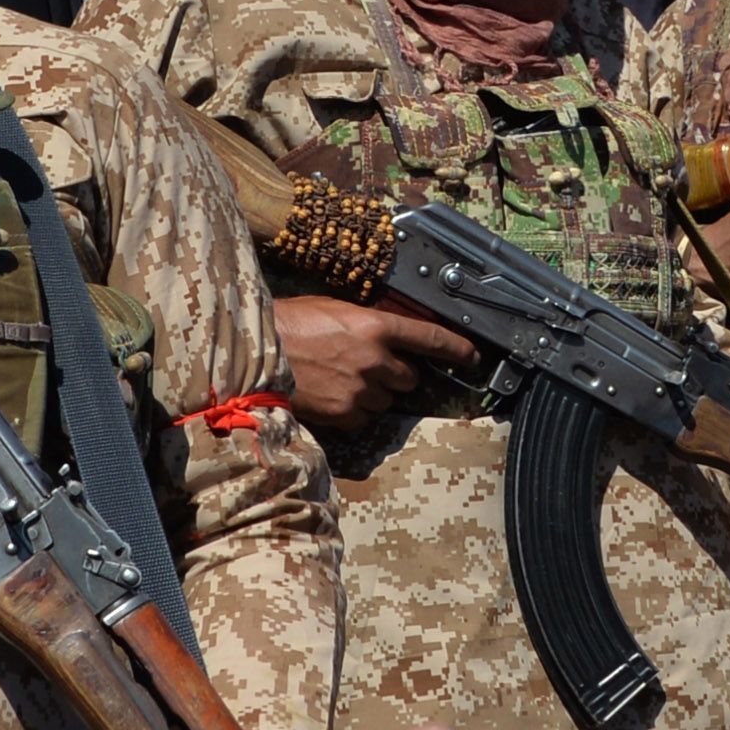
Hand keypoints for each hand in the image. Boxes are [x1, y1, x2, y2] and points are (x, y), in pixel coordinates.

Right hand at [273, 293, 481, 435]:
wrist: (257, 353)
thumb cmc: (290, 324)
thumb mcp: (335, 310)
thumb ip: (368, 324)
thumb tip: (388, 336)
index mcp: (375, 326)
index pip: (430, 338)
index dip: (457, 349)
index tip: (473, 356)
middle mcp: (374, 359)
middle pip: (409, 377)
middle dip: (395, 374)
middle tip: (368, 367)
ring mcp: (360, 390)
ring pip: (386, 400)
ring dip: (373, 393)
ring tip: (340, 379)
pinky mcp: (344, 414)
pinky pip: (363, 419)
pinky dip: (353, 411)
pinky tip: (330, 395)